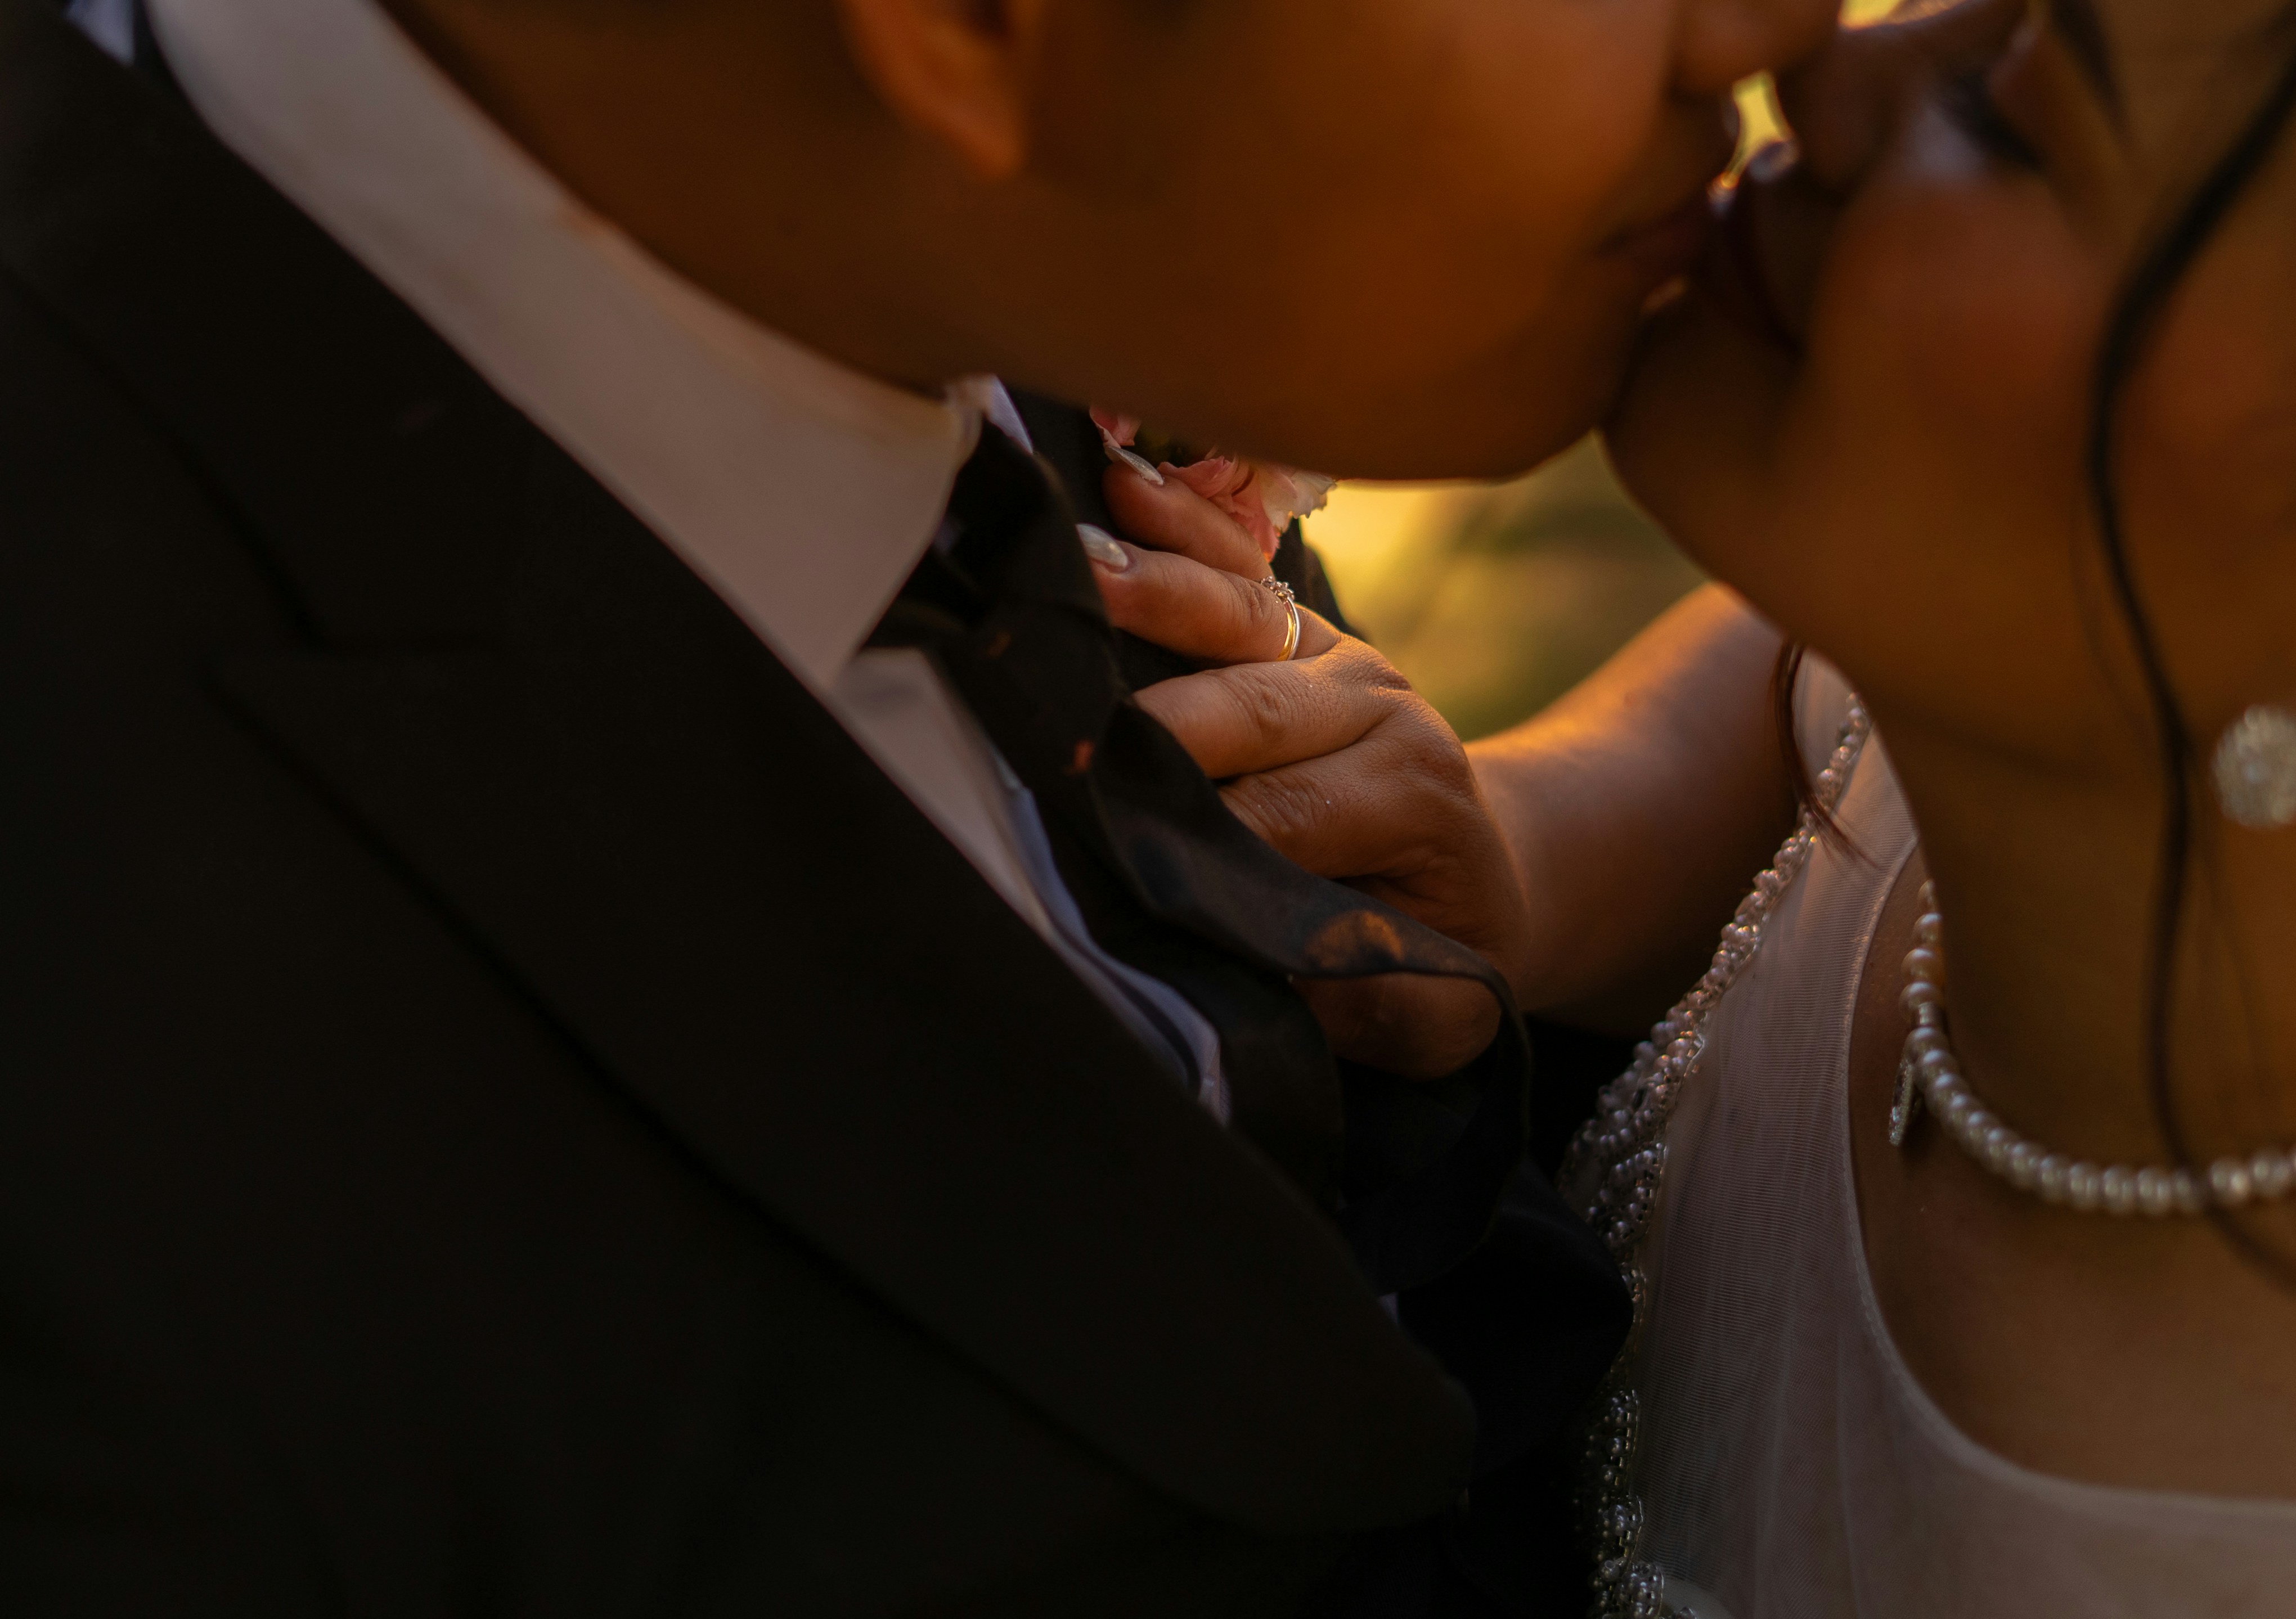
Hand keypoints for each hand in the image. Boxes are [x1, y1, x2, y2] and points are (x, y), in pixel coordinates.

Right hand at [1084, 460, 1534, 1078]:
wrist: (1492, 870)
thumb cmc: (1444, 946)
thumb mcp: (1439, 1009)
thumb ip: (1369, 999)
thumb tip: (1271, 973)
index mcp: (1413, 791)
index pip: (1285, 814)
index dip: (1203, 836)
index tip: (1120, 851)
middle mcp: (1381, 702)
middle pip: (1250, 704)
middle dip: (1155, 721)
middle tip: (1066, 739)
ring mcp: (1337, 651)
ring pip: (1237, 615)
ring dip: (1155, 592)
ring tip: (1076, 571)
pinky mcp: (1300, 624)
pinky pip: (1236, 562)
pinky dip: (1181, 522)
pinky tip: (1118, 486)